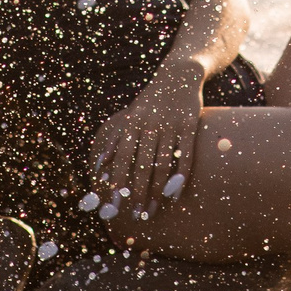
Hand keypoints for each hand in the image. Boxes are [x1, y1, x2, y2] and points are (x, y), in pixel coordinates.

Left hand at [88, 70, 204, 219]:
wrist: (178, 76)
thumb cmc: (150, 102)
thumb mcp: (130, 117)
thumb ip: (116, 141)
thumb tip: (100, 167)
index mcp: (132, 123)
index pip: (123, 157)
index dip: (118, 180)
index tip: (114, 202)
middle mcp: (150, 125)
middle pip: (143, 165)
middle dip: (138, 192)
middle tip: (137, 214)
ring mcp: (171, 125)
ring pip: (163, 164)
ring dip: (157, 190)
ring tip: (154, 209)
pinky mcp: (190, 125)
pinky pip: (186, 156)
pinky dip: (181, 176)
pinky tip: (176, 194)